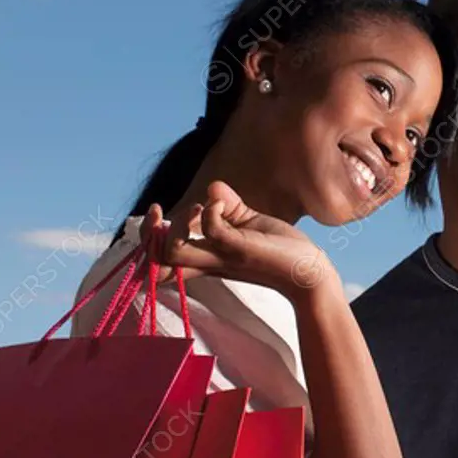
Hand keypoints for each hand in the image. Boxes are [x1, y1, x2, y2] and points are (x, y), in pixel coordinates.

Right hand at [140, 182, 336, 300]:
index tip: (156, 213)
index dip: (147, 237)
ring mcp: (223, 257)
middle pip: (156, 259)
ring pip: (174, 250)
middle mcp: (208, 262)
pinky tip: (222, 204)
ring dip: (178, 223)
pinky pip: (212, 232)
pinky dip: (211, 211)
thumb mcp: (250, 224)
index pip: (159, 258)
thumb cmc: (280, 250)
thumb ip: (229, 206)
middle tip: (159, 211)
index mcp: (206, 258)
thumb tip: (212, 186)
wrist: (309, 271)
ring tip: (198, 208)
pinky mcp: (240, 250)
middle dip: (149, 232)